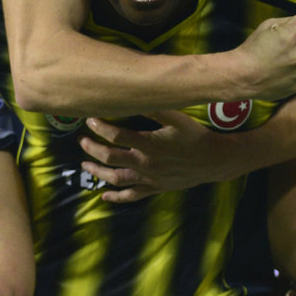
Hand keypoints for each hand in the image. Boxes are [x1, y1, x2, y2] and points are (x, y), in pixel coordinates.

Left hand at [79, 110, 244, 201]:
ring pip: (116, 179)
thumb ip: (154, 108)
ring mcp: (148, 179)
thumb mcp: (177, 117)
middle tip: (82, 140)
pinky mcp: (155, 188)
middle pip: (110, 157)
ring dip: (97, 171)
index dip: (100, 127)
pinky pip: (131, 196)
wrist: (214, 161)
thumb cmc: (195, 135)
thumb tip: (132, 97)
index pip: (116, 136)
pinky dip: (116, 198)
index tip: (90, 119)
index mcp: (148, 144)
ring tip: (84, 164)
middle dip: (92, 148)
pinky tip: (103, 196)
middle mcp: (145, 164)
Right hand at [235, 15, 295, 101]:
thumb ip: (285, 21)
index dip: (293, 25)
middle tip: (282, 46)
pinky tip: (279, 73)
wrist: (242, 77)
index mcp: (292, 34)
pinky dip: (294, 72)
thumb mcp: (265, 26)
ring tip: (278, 62)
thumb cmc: (251, 50)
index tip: (284, 31)